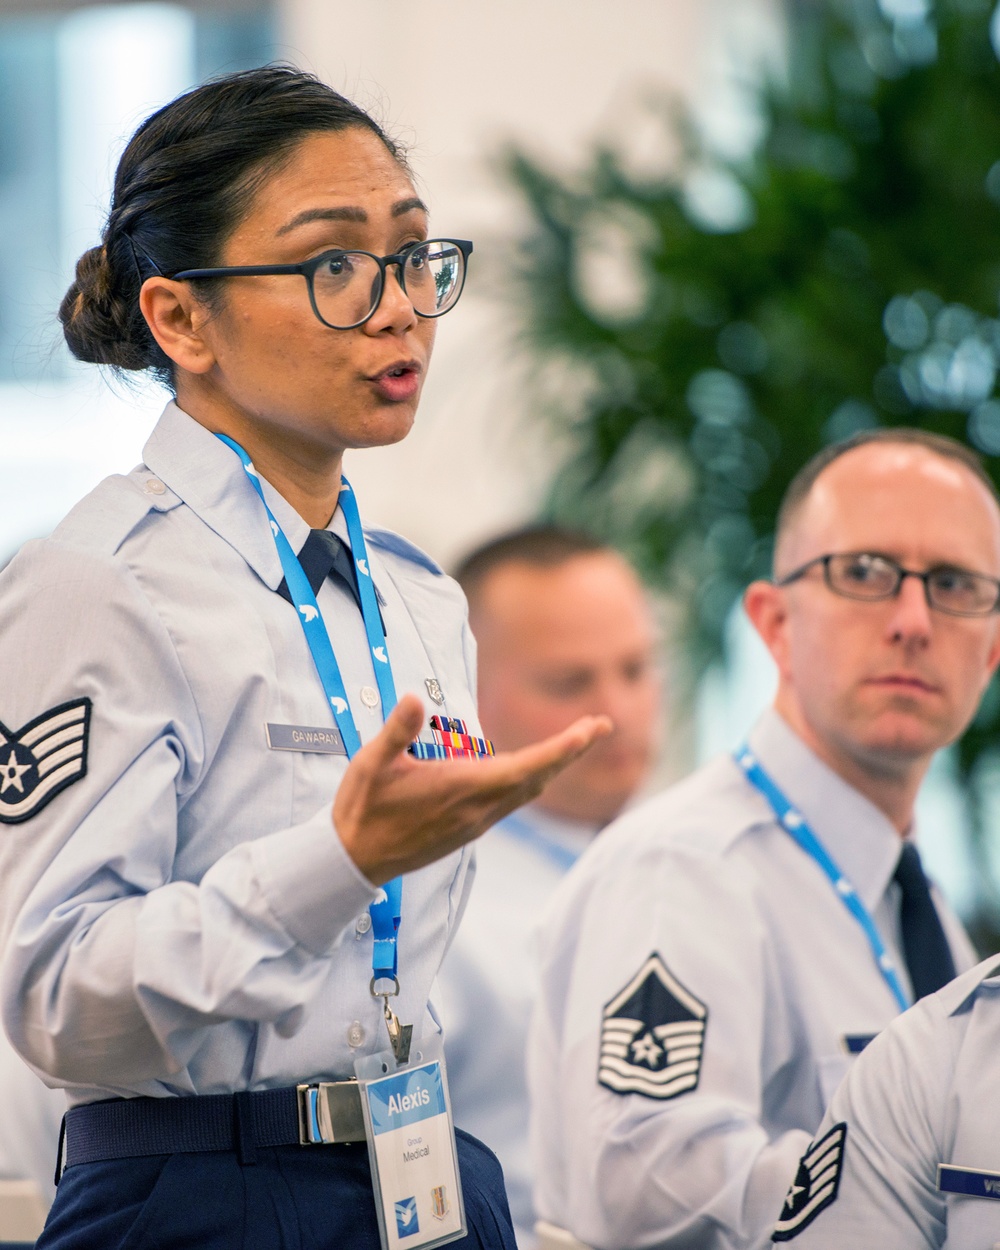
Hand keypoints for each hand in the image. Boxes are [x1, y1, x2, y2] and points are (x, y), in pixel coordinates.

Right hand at [333, 693, 611, 883]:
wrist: (355, 860)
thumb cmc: (362, 809)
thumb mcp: (372, 763)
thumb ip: (396, 731)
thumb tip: (412, 698)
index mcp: (462, 788)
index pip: (526, 767)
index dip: (561, 749)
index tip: (590, 730)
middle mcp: (478, 808)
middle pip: (538, 778)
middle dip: (571, 751)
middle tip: (601, 725)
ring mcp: (476, 822)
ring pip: (527, 791)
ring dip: (554, 765)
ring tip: (576, 740)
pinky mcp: (469, 829)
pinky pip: (511, 801)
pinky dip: (531, 779)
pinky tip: (531, 767)